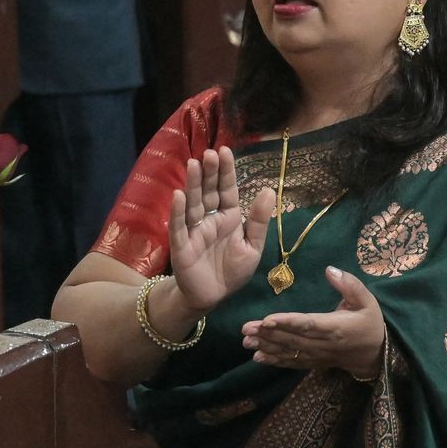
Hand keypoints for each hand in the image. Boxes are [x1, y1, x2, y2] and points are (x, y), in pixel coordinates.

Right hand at [167, 146, 277, 314]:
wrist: (213, 297)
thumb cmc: (232, 271)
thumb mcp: (253, 246)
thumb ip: (259, 220)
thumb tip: (269, 190)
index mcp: (229, 217)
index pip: (228, 190)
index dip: (226, 171)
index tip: (225, 150)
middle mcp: (210, 220)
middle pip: (209, 192)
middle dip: (209, 173)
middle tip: (210, 153)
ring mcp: (194, 231)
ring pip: (193, 204)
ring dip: (193, 185)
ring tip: (194, 164)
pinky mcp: (181, 246)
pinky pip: (178, 227)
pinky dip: (178, 212)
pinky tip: (178, 195)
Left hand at [241, 265, 386, 380]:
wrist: (375, 353)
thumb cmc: (370, 322)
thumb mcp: (366, 300)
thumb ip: (349, 285)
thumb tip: (330, 269)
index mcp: (336, 327)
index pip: (307, 324)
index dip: (287, 322)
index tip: (267, 319)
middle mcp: (324, 344)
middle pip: (292, 339)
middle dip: (268, 334)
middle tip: (246, 328)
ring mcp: (317, 356)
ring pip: (289, 352)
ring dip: (267, 347)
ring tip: (246, 341)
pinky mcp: (314, 363)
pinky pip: (292, 363)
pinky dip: (275, 361)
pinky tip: (258, 357)